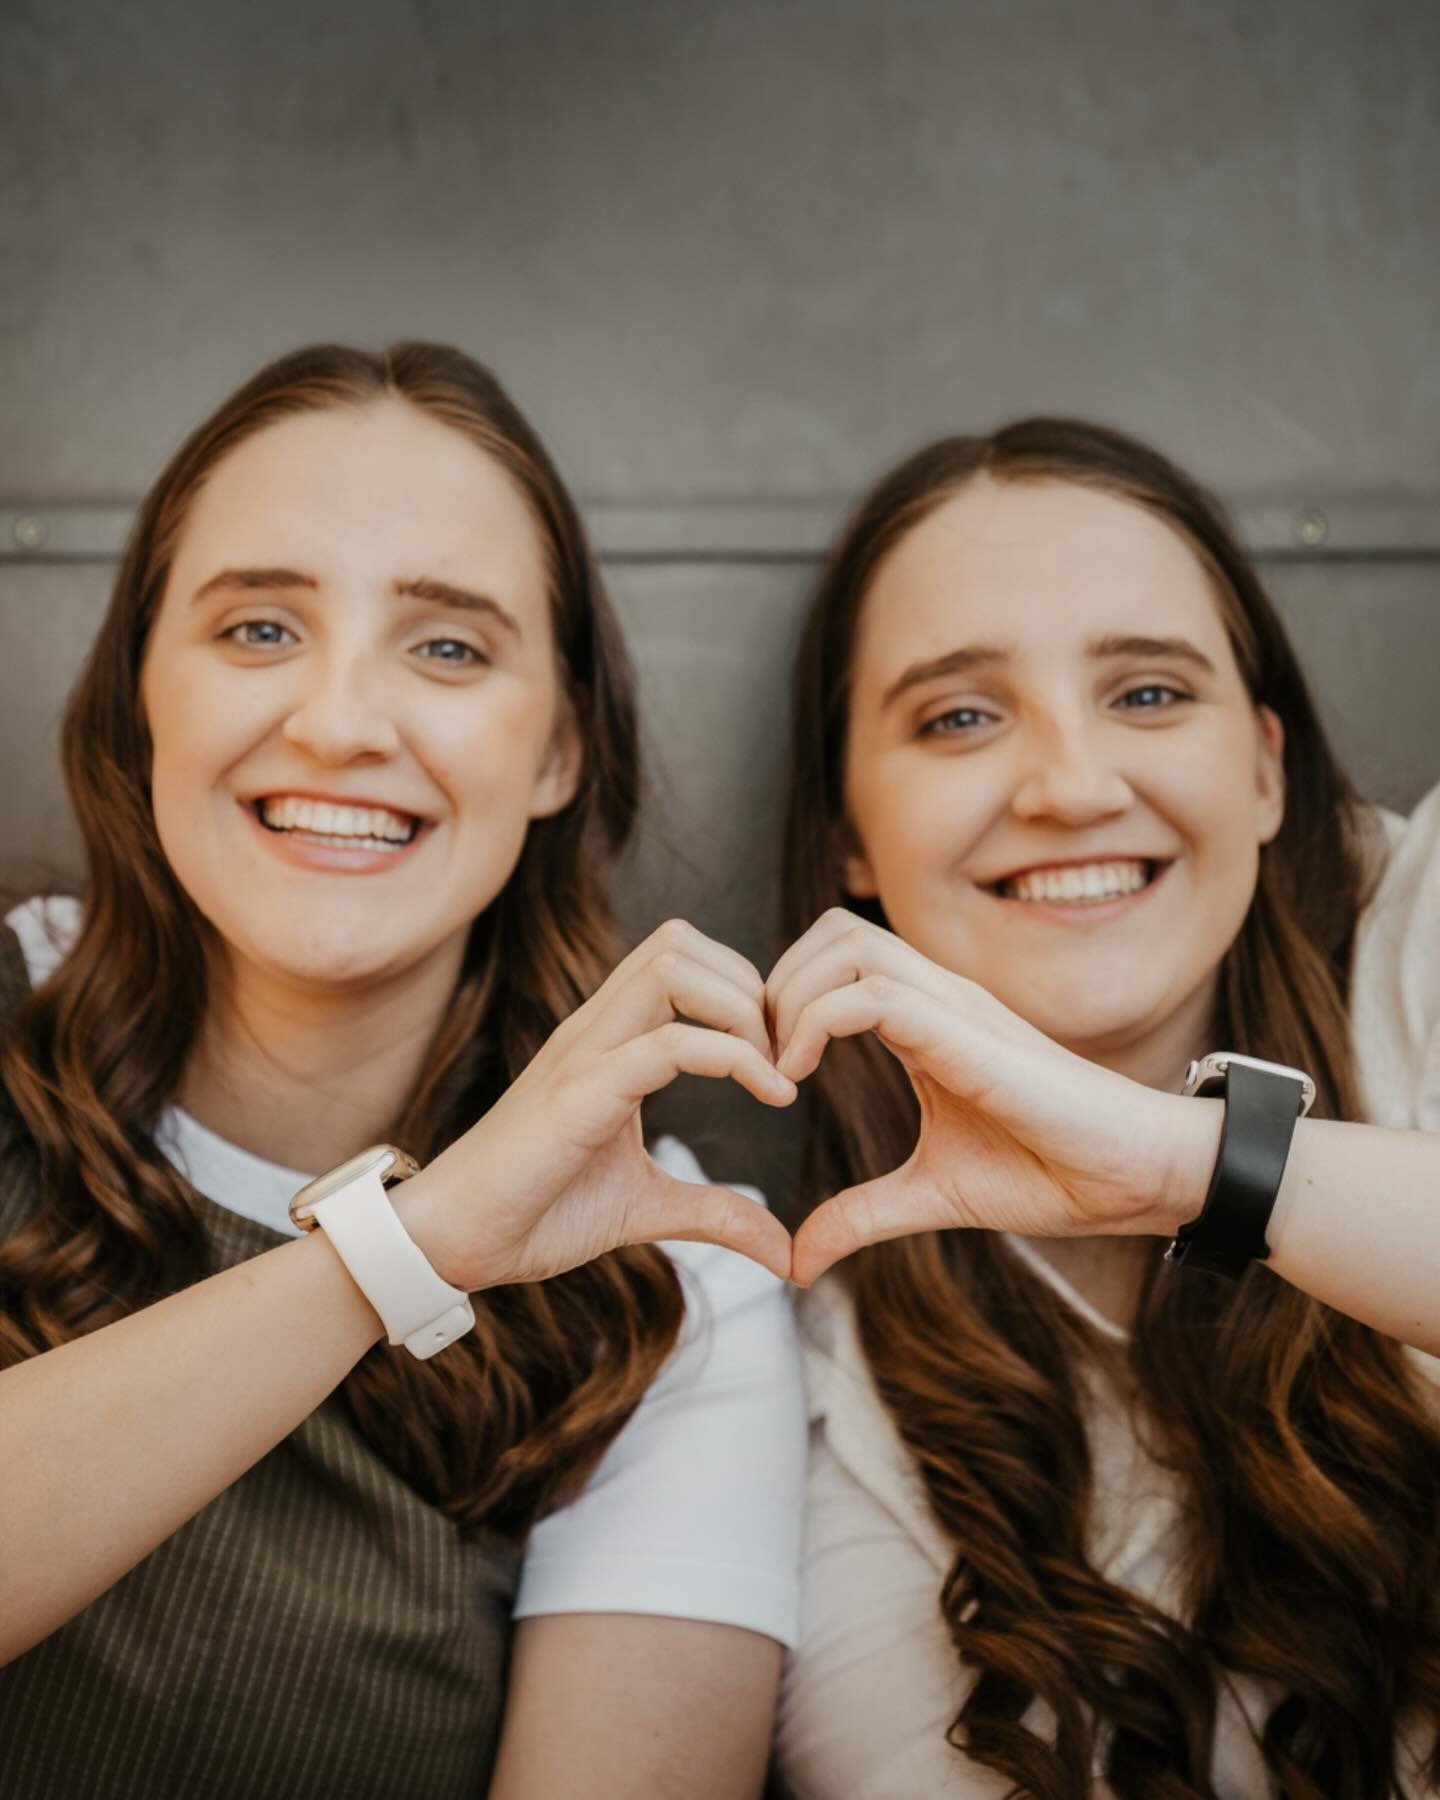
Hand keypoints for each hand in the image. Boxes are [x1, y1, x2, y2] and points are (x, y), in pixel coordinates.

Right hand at [400, 921, 795, 1289]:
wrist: (455, 1243)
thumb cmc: (535, 1213)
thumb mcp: (646, 1208)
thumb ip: (713, 1212)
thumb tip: (783, 1248)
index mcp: (608, 1040)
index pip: (682, 957)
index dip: (745, 990)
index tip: (782, 1059)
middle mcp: (595, 1030)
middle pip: (679, 940)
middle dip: (749, 986)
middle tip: (782, 1057)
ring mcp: (583, 1054)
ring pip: (672, 966)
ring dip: (741, 1009)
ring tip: (773, 1073)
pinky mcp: (578, 1094)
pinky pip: (665, 1044)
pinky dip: (731, 1057)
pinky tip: (770, 1096)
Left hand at [767, 910, 1218, 1284]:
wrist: (1136, 1176)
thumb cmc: (1053, 1171)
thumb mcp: (932, 1195)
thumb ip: (862, 1216)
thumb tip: (797, 1259)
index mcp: (929, 1019)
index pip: (837, 957)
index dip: (784, 998)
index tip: (761, 1070)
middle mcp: (940, 997)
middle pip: (834, 931)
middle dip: (776, 985)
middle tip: (758, 1061)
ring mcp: (958, 1008)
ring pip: (849, 945)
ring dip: (792, 998)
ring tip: (778, 1070)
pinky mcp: (972, 1037)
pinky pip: (876, 997)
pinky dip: (818, 1024)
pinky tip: (799, 1080)